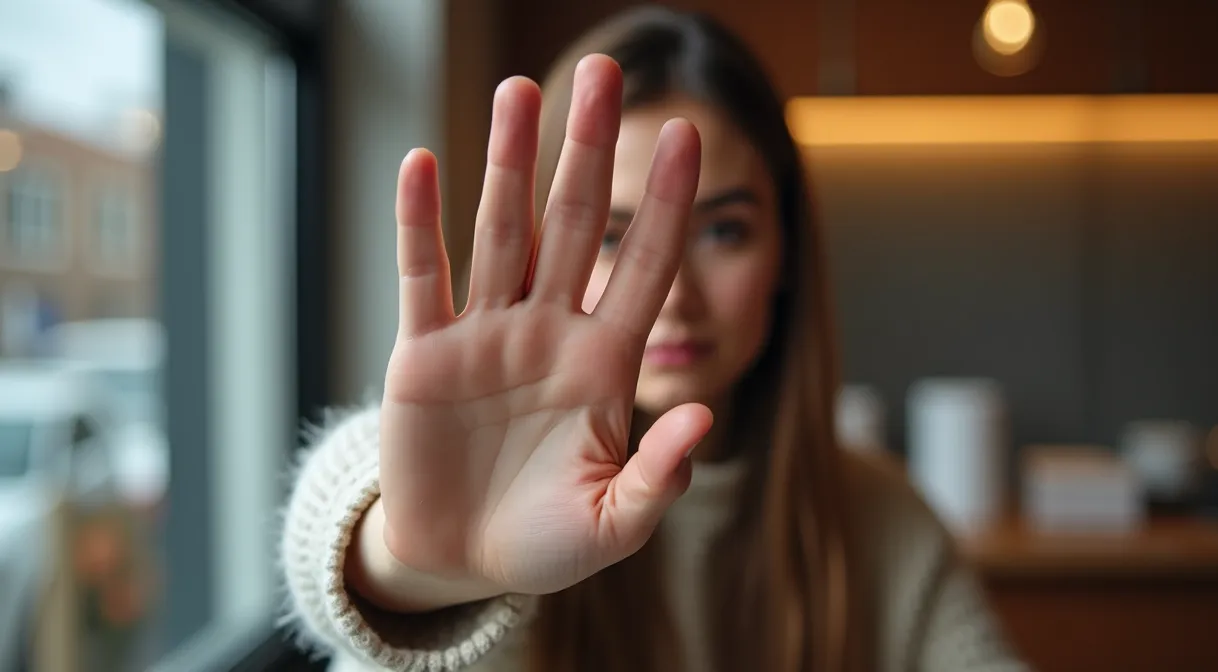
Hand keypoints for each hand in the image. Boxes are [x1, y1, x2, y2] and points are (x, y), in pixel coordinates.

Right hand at [365, 54, 708, 605]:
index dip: (667, 204)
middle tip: (604, 72)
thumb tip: (703, 415)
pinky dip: (420, 223)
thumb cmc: (545, 544)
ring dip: (509, 162)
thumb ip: (658, 478)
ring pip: (502, 232)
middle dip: (590, 150)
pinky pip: (424, 277)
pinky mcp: (426, 356)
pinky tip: (423, 164)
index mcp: (605, 365)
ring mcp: (487, 337)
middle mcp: (550, 332)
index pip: (645, 266)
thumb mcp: (612, 525)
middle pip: (575, 223)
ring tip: (521, 91)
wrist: (461, 563)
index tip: (690, 137)